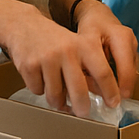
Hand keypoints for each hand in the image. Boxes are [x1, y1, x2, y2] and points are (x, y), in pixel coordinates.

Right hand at [1, 2, 136, 116]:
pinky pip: (38, 91)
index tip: (113, 104)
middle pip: (79, 91)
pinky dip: (39, 88)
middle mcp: (66, 51)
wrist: (25, 25)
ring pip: (55, 96)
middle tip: (83, 113)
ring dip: (56, 99)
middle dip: (82, 107)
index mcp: (84, 45)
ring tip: (56, 88)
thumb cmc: (56, 40)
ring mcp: (47, 59)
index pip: (103, 72)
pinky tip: (39, 75)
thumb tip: (103, 94)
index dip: (110, 91)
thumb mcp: (78, 45)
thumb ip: (91, 67)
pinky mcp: (29, 66)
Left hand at [74, 0, 138, 101]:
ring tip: (108, 95)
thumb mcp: (84, 40)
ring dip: (121, 84)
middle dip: (122, 88)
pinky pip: (128, 69)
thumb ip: (87, 61)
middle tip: (112, 102)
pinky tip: (109, 84)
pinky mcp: (133, 51)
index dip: (121, 86)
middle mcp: (131, 40)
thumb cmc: (91, 26)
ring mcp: (134, 45)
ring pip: (130, 72)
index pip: (125, 66)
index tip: (114, 100)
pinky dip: (120, 78)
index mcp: (121, 36)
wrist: (99, 14)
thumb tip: (88, 86)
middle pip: (130, 71)